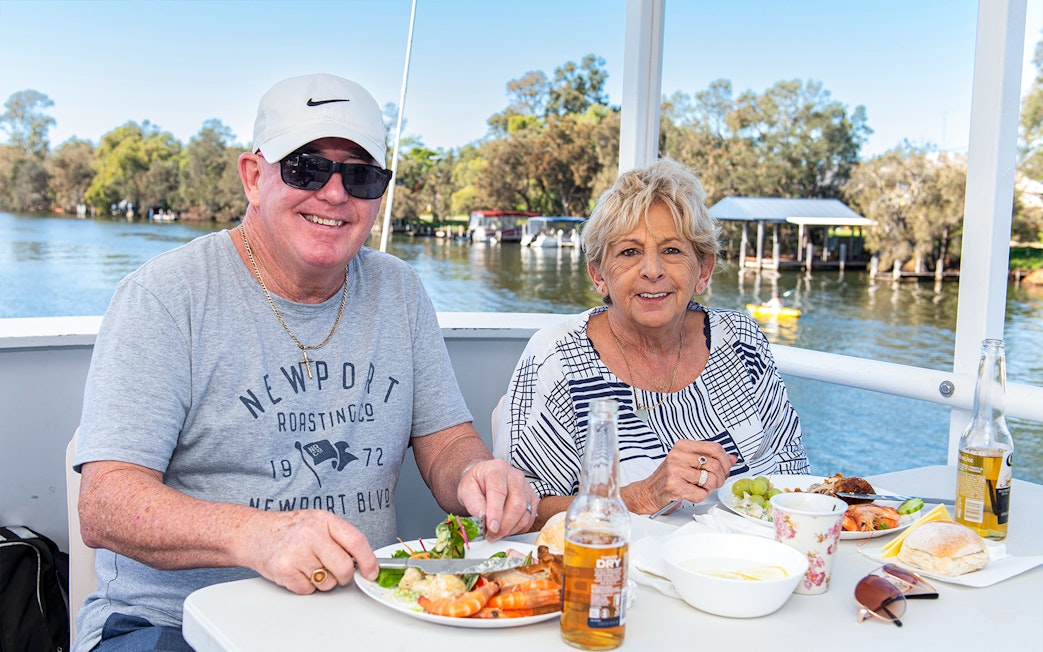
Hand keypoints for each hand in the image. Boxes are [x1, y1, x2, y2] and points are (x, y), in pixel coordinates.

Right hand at [237, 509, 377, 593]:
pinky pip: (308, 590)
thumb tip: (364, 561)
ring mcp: (297, 553)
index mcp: (324, 520)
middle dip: (344, 576)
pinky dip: (305, 586)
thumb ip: (339, 538)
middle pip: (344, 568)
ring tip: (309, 566)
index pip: (356, 541)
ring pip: (327, 582)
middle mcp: (311, 535)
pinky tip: (296, 571)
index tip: (371, 572)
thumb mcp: (317, 522)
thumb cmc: (289, 529)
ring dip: (323, 581)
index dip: (368, 560)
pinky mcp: (285, 571)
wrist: (254, 533)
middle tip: (336, 572)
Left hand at [457, 459, 538, 540]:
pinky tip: (505, 528)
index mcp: (497, 469)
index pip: (499, 492)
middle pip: (517, 505)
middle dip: (504, 526)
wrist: (484, 478)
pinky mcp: (532, 499)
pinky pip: (529, 519)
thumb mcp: (466, 489)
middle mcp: (515, 476)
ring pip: (525, 515)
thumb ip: (473, 503)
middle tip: (490, 536)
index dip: (496, 512)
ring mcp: (526, 487)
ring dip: (510, 530)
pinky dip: (517, 529)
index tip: (491, 528)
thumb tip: (483, 518)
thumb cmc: (475, 483)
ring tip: (495, 533)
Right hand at [624, 441, 735, 513]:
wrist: (649, 492)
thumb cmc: (669, 476)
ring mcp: (675, 470)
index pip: (715, 448)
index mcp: (682, 446)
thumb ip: (710, 458)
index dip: (725, 461)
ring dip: (709, 488)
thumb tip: (732, 459)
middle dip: (720, 478)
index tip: (726, 468)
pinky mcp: (675, 486)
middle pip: (715, 465)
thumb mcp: (689, 461)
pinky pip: (701, 493)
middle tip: (714, 482)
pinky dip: (700, 496)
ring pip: (710, 480)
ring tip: (700, 487)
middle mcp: (678, 456)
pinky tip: (692, 493)